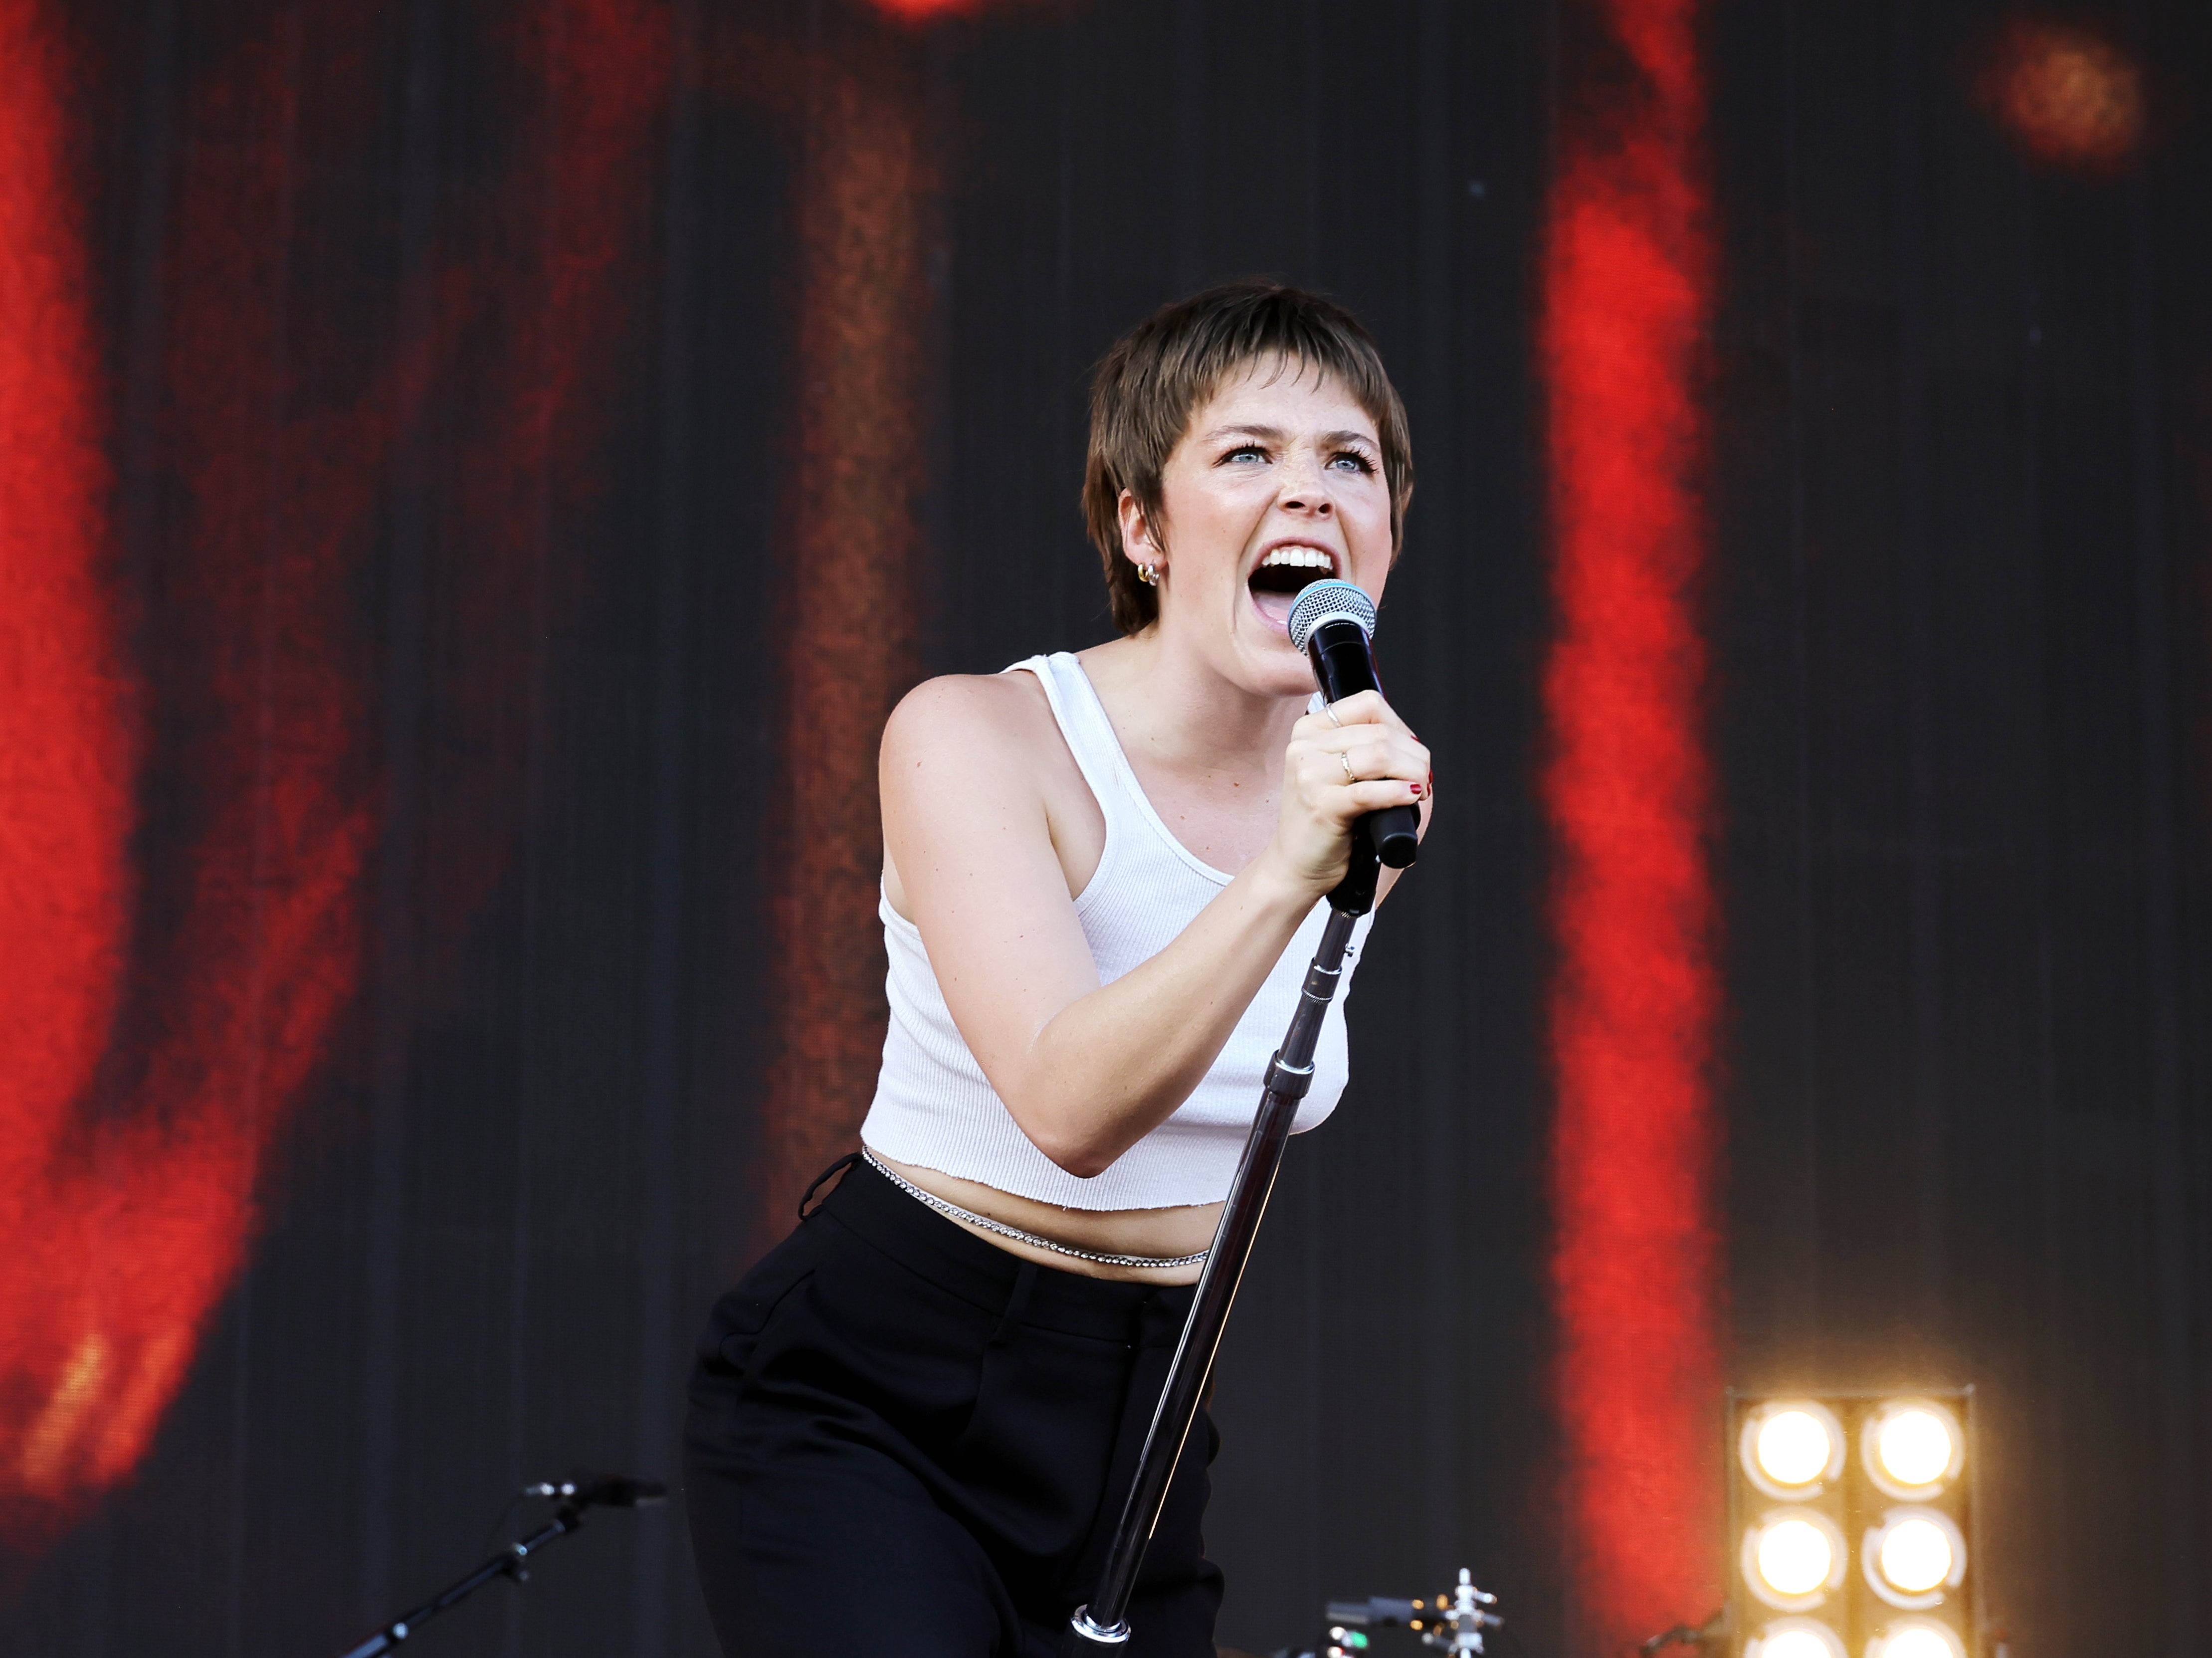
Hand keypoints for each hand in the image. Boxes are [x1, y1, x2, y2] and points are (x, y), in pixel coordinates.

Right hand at [1264, 689, 1429, 896]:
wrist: (1295, 865)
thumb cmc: (1323, 820)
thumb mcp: (1335, 772)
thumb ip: (1362, 748)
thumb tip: (1411, 740)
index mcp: (1308, 730)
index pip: (1368, 704)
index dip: (1400, 726)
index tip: (1410, 751)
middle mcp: (1304, 746)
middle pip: (1380, 732)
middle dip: (1414, 756)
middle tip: (1423, 779)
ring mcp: (1309, 775)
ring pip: (1380, 755)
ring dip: (1413, 772)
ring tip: (1418, 790)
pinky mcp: (1321, 805)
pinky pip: (1372, 791)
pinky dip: (1399, 793)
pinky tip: (1410, 798)